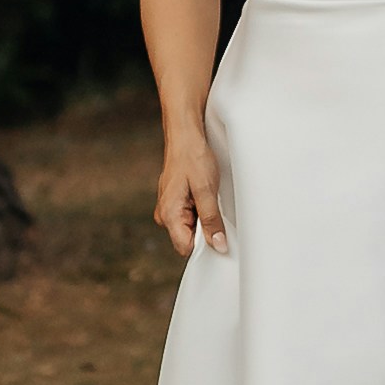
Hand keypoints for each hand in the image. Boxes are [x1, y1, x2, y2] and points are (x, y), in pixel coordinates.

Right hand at [154, 130, 228, 258]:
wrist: (186, 136)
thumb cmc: (193, 158)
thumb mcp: (207, 191)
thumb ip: (212, 220)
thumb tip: (218, 245)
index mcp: (168, 214)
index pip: (186, 248)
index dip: (204, 244)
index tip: (219, 235)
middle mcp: (165, 215)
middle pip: (189, 238)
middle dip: (205, 229)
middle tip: (214, 207)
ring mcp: (169, 209)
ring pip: (191, 227)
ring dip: (204, 217)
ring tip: (208, 197)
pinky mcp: (175, 202)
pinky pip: (190, 216)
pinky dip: (201, 209)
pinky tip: (204, 195)